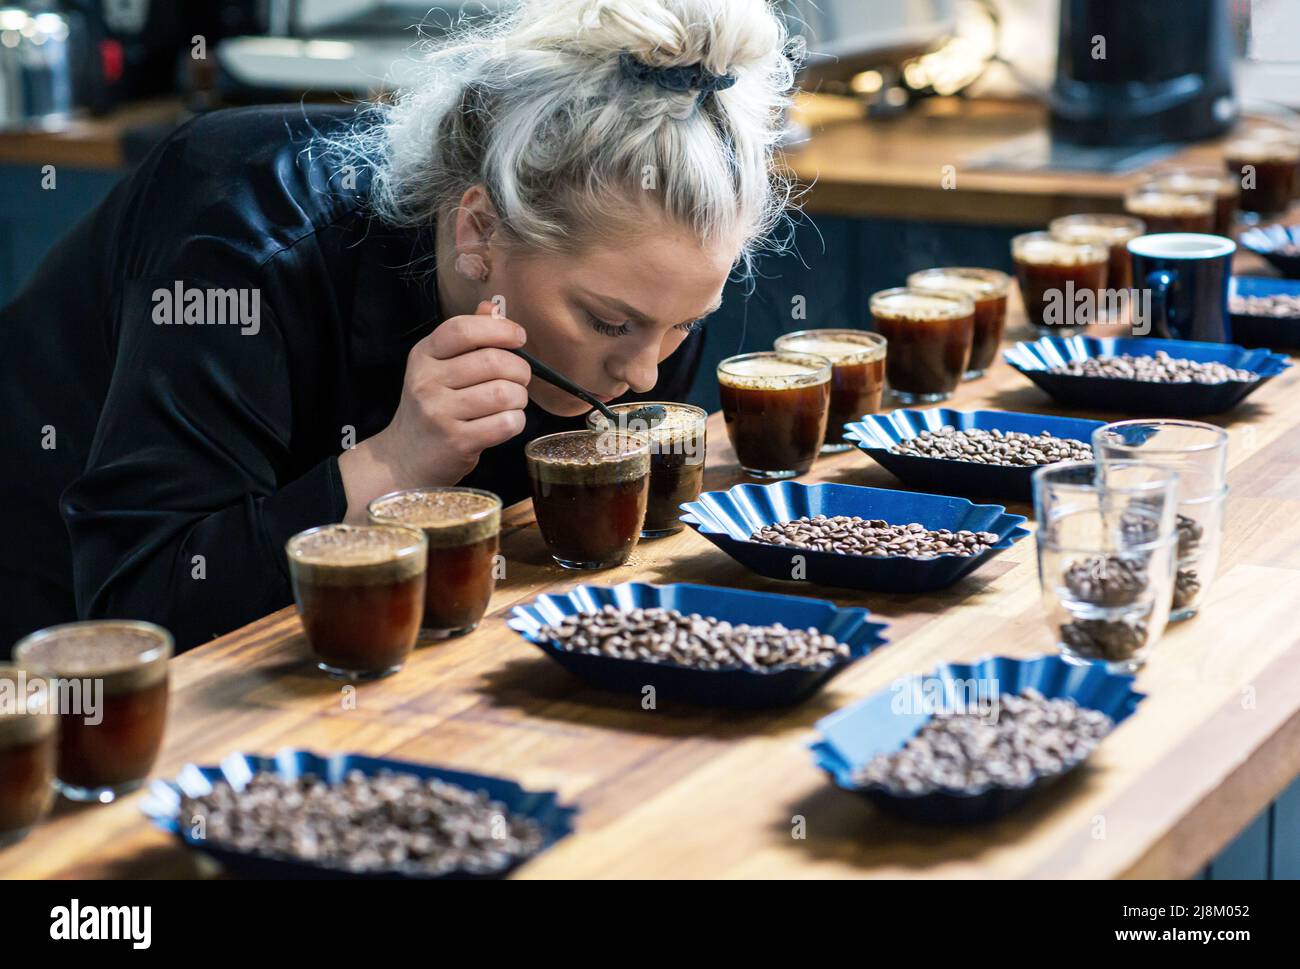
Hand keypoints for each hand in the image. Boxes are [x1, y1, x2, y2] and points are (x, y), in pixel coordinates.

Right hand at [339, 300, 529, 520]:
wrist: (405, 458)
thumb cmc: (433, 407)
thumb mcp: (439, 367)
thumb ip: (467, 338)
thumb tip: (494, 308)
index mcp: (424, 356)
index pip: (463, 329)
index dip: (500, 330)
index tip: (519, 337)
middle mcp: (427, 382)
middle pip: (492, 361)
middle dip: (520, 369)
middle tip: (521, 378)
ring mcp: (439, 413)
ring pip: (503, 393)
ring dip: (520, 397)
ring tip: (513, 401)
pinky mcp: (456, 442)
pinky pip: (505, 424)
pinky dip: (516, 421)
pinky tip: (508, 421)